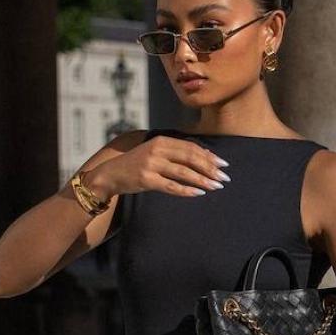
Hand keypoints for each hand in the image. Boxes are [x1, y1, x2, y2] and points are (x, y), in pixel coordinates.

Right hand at [90, 134, 229, 200]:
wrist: (111, 174)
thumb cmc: (137, 164)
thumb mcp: (155, 153)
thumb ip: (175, 153)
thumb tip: (204, 157)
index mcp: (162, 141)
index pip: (191, 147)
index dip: (209, 156)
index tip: (223, 165)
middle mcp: (157, 150)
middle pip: (190, 158)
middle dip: (210, 168)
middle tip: (224, 178)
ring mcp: (151, 165)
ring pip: (183, 172)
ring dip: (202, 180)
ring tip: (216, 186)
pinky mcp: (146, 180)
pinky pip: (171, 186)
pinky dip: (186, 190)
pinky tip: (199, 193)